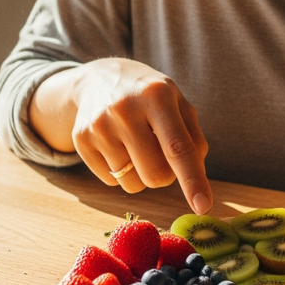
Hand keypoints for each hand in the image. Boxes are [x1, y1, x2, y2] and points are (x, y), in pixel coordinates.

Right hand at [67, 58, 212, 213]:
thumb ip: (193, 139)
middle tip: (160, 154)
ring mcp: (99, 125)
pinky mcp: (81, 139)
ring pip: (132, 184)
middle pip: (155, 175)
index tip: (203, 207)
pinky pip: (111, 182)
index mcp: (157, 96)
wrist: (99, 78)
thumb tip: (196, 178)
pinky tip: (117, 146)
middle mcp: (125, 109)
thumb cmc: (150, 97)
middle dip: (165, 176)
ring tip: (136, 145)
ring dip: (141, 175)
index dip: (193, 180)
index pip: (178, 147)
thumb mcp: (178, 103)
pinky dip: (120, 173)